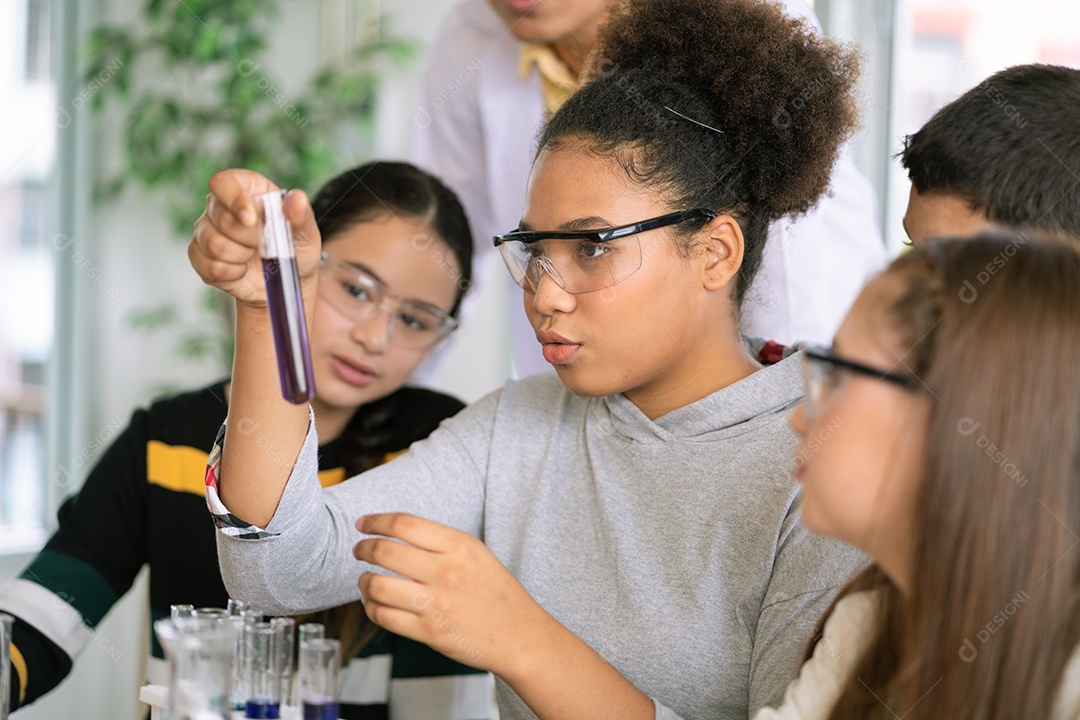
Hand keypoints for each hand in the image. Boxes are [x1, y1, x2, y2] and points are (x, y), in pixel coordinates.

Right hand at [189, 169, 321, 306]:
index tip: (251, 219)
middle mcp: (220, 205)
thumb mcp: (306, 233)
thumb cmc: (294, 249)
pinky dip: (232, 273)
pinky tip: (242, 269)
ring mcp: (205, 230)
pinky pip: (209, 266)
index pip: (224, 182)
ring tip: (254, 256)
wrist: (283, 281)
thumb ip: (301, 216)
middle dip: (250, 239)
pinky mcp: (199, 255)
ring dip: (241, 257)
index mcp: (246, 188)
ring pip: (214, 244)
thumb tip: (298, 198)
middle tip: (266, 245)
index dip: (234, 199)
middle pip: (221, 219)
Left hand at [355, 513, 549, 675]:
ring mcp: (436, 604)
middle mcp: (446, 572)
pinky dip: (371, 608)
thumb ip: (440, 543)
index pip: (405, 524)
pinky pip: (384, 617)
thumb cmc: (497, 592)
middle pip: (385, 551)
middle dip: (363, 548)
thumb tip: (395, 534)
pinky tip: (374, 603)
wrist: (519, 635)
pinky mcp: (429, 632)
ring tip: (364, 580)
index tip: (364, 523)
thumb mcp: (476, 554)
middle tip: (359, 549)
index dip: (377, 521)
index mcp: (459, 546)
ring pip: (377, 586)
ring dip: (363, 581)